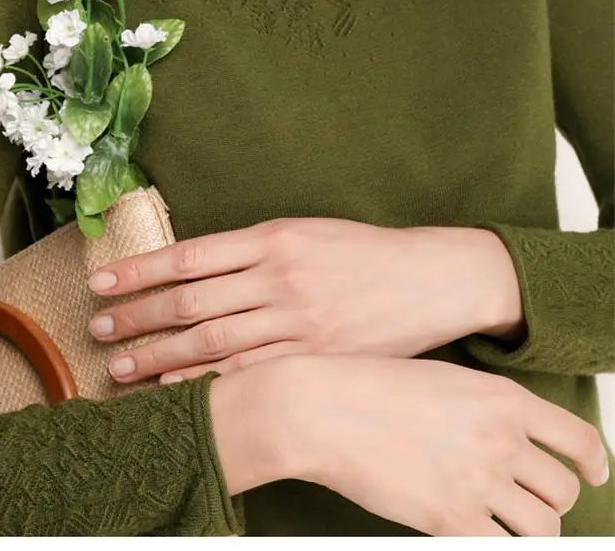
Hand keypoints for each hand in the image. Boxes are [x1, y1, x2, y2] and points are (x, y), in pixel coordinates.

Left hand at [85, 216, 503, 384]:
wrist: (431, 279)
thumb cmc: (362, 253)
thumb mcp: (306, 232)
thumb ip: (252, 249)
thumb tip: (192, 265)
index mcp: (273, 237)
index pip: (189, 254)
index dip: (141, 270)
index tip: (103, 280)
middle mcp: (280, 277)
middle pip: (191, 300)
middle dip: (138, 316)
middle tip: (97, 327)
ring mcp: (298, 320)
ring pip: (212, 340)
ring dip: (159, 353)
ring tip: (120, 365)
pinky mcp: (315, 354)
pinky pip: (249, 371)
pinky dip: (206, 378)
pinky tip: (174, 384)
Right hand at [280, 354, 610, 535]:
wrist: (325, 408)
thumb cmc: (371, 387)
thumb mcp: (444, 379)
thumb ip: (486, 408)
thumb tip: (512, 437)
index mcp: (502, 398)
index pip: (576, 439)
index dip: (593, 463)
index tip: (593, 475)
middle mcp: (500, 438)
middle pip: (562, 491)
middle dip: (553, 503)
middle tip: (530, 504)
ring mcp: (479, 481)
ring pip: (544, 529)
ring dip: (532, 533)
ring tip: (508, 528)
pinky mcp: (452, 519)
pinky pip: (501, 549)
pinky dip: (498, 546)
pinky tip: (479, 535)